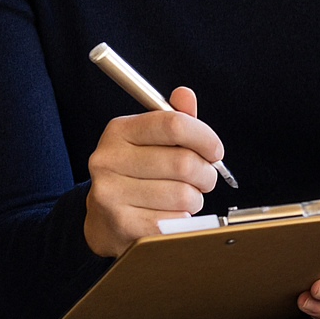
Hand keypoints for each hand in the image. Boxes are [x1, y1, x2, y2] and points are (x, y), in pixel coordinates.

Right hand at [83, 86, 222, 256]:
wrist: (104, 219)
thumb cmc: (137, 174)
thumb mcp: (151, 140)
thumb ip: (174, 118)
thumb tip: (185, 95)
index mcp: (119, 131)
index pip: (173, 124)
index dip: (205, 137)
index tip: (215, 151)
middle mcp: (109, 159)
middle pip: (184, 162)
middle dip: (206, 173)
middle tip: (204, 179)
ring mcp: (110, 193)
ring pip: (183, 194)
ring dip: (195, 199)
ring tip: (185, 197)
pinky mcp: (120, 224)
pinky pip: (173, 220)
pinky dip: (182, 219)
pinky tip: (171, 214)